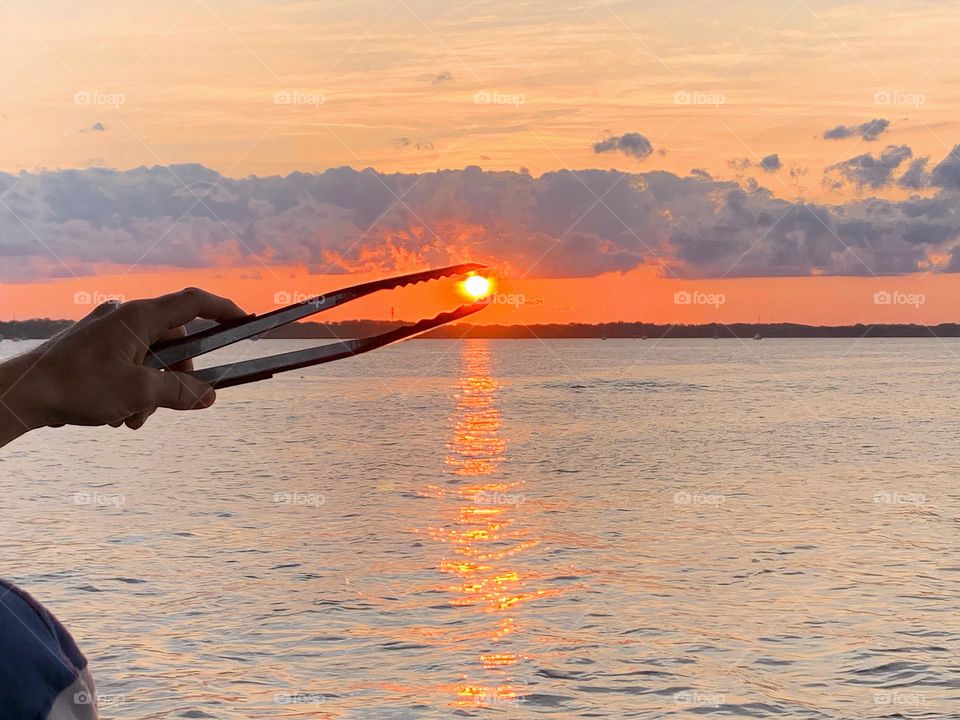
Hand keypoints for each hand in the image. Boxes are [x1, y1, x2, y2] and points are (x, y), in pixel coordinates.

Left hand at [0, 288, 245, 444]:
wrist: (22, 394)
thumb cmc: (76, 386)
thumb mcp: (139, 393)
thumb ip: (180, 393)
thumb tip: (210, 396)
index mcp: (139, 316)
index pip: (194, 302)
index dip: (224, 310)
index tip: (245, 321)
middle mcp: (124, 317)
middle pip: (174, 340)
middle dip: (177, 376)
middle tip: (173, 401)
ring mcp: (107, 331)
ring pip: (150, 359)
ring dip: (152, 390)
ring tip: (134, 417)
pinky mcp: (94, 348)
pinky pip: (129, 364)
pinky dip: (133, 389)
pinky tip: (119, 415)